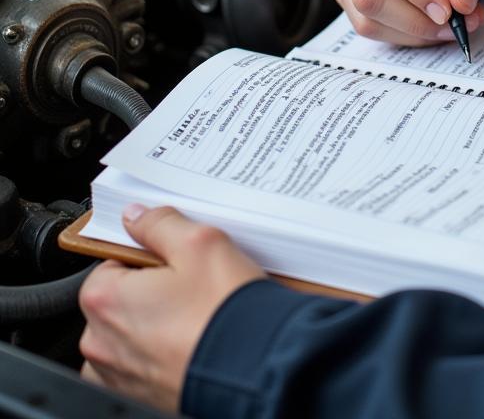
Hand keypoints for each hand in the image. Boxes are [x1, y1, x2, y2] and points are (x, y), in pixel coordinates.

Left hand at [79, 204, 264, 412]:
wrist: (253, 369)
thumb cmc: (223, 311)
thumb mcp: (200, 243)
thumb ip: (161, 224)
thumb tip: (136, 217)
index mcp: (104, 299)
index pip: (112, 261)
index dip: (148, 256)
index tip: (176, 260)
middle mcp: (101, 342)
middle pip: (120, 298)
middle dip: (152, 290)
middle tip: (193, 284)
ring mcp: (118, 375)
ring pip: (130, 333)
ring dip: (155, 323)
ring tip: (197, 314)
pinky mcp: (139, 396)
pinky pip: (142, 365)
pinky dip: (162, 353)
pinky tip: (193, 340)